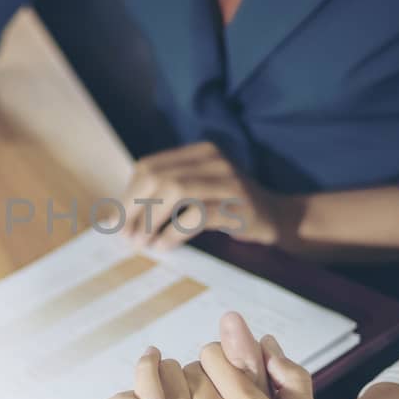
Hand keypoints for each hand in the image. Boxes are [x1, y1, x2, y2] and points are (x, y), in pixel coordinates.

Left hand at [116, 142, 297, 250]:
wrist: (279, 218)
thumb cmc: (230, 209)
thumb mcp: (199, 191)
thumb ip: (167, 194)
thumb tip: (121, 216)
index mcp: (200, 152)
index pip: (149, 166)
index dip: (128, 194)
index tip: (119, 221)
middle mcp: (214, 160)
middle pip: (158, 176)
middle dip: (134, 207)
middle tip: (126, 235)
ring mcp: (228, 181)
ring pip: (174, 190)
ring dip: (151, 219)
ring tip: (142, 242)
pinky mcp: (238, 207)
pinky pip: (196, 216)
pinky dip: (173, 232)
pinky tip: (163, 245)